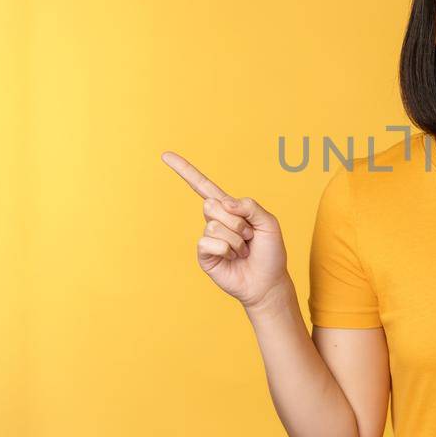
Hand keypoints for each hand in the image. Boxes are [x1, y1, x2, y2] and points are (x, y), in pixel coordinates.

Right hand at [162, 150, 290, 308]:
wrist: (267, 281)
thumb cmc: (270, 252)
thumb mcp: (269, 223)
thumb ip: (250, 206)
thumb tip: (224, 202)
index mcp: (229, 208)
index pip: (203, 186)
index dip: (185, 170)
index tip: (165, 155)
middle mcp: (215, 220)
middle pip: (213, 205)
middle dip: (238, 222)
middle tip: (249, 236)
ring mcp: (208, 237)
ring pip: (215, 226)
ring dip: (237, 240)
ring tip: (243, 250)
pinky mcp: (203, 255)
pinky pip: (208, 243)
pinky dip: (227, 250)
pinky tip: (233, 258)